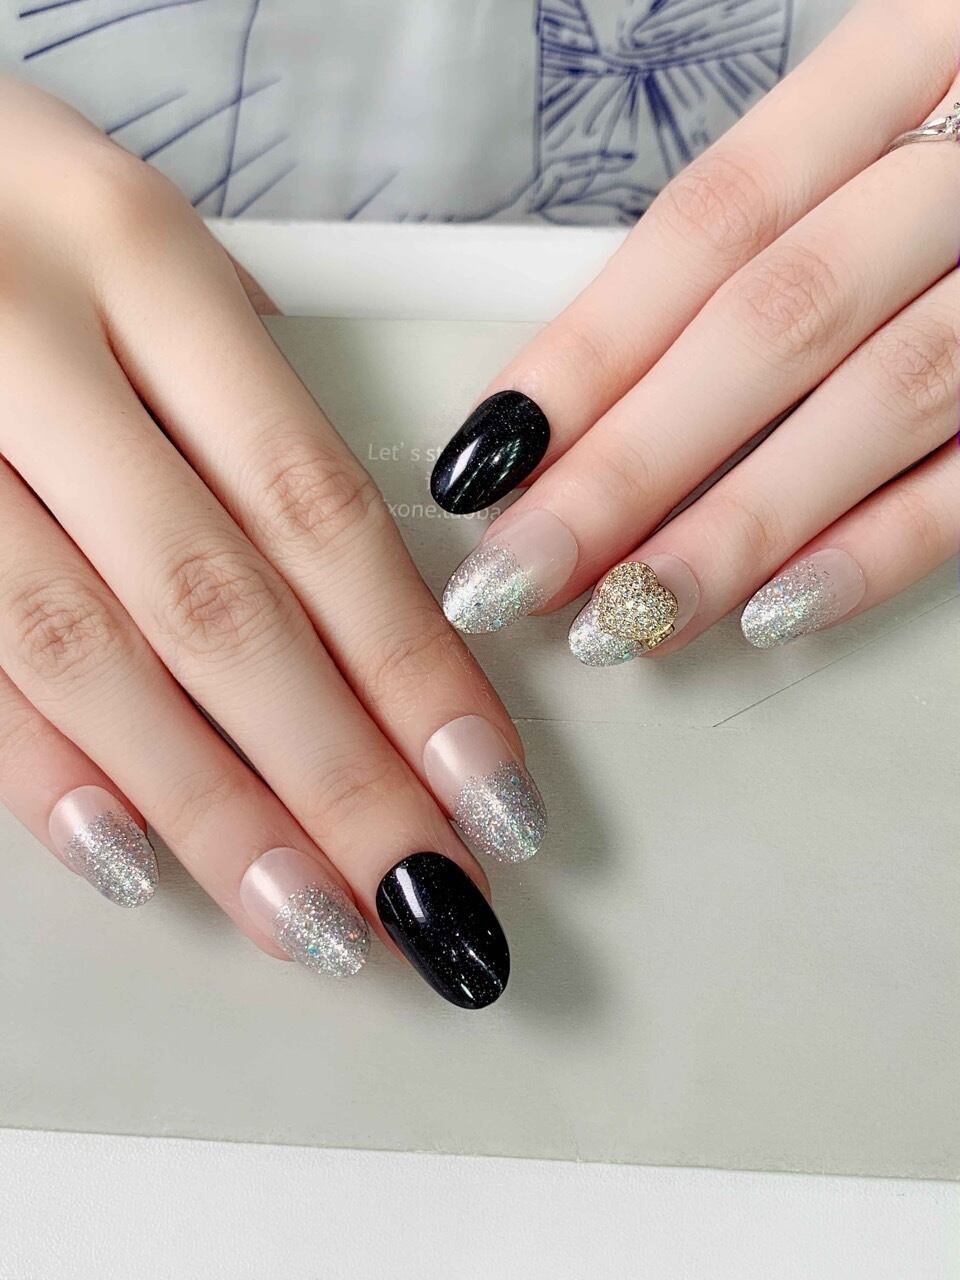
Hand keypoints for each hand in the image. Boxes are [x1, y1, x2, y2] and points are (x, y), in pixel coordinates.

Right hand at [0, 78, 546, 1008]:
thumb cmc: (0, 204)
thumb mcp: (133, 245)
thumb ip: (235, 396)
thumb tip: (358, 579)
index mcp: (141, 260)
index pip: (318, 510)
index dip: (416, 671)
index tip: (494, 794)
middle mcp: (33, 343)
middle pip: (221, 605)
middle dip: (339, 777)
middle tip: (430, 899)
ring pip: (89, 653)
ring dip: (213, 810)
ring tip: (317, 923)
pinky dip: (43, 769)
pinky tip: (132, 859)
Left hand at [431, 0, 959, 660]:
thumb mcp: (888, 125)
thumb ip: (771, 231)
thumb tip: (591, 391)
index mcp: (912, 62)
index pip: (713, 223)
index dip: (590, 349)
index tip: (489, 455)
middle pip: (775, 320)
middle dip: (631, 465)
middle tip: (520, 574)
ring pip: (878, 402)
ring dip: (736, 527)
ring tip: (628, 619)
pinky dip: (881, 548)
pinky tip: (777, 613)